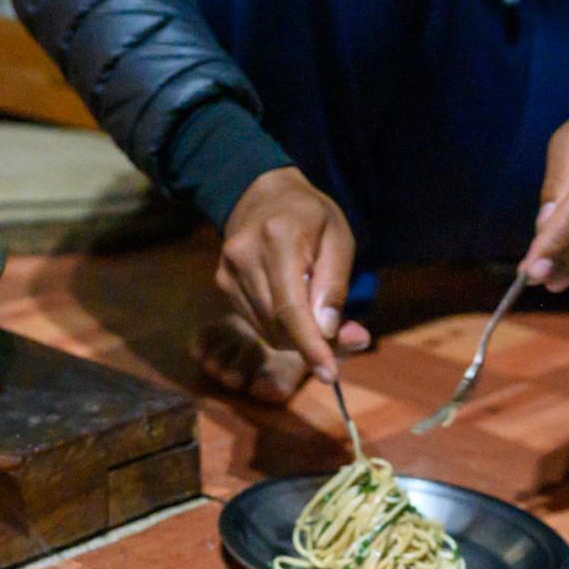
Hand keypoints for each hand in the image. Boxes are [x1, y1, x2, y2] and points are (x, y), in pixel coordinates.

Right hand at [218, 166, 370, 383]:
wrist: (262, 194)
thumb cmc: (310, 216)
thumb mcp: (339, 238)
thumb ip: (335, 286)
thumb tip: (327, 333)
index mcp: (277, 238)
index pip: (291, 307)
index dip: (311, 346)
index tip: (330, 374)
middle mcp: (244, 257)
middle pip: (278, 324)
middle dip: (313, 341)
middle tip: (347, 338)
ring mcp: (227, 272)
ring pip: (267, 330)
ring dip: (298, 336)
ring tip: (320, 313)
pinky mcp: (222, 284)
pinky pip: (257, 323)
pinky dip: (281, 326)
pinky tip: (294, 305)